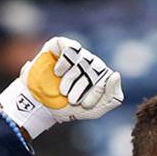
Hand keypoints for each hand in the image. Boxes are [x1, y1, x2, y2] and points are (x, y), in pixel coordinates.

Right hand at [0, 36, 122, 137]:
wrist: (40, 106)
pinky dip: (65, 61)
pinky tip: (58, 73)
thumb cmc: (68, 108)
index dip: (97, 92)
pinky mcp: (60, 45)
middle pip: (95, 67)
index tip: (85, 105)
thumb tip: (116, 75)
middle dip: (83, 87)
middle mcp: (88, 62)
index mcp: (99, 75)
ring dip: (72, 77)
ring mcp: (75, 54)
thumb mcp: (95, 110)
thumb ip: (112, 98)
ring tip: (62, 90)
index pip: (106, 76)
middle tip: (71, 99)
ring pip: (83, 58)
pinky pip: (71, 48)